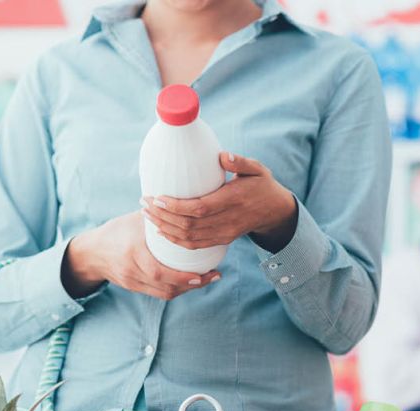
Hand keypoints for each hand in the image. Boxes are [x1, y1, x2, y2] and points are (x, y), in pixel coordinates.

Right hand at [61, 211, 220, 300]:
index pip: (159, 271)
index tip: (204, 273)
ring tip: (206, 279)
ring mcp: (133, 282)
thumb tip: (185, 203)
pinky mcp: (134, 288)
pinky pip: (159, 293)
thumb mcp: (135, 220)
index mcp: (133, 252)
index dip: (183, 277)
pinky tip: (190, 282)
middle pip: (167, 287)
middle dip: (193, 285)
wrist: (90, 253)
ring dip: (188, 289)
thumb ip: (158, 216)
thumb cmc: (116, 231)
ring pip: (165, 293)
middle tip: (214, 276)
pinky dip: (177, 288)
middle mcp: (132, 271)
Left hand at [141, 152, 298, 253]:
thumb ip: (240, 162)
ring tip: (147, 214)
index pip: (200, 209)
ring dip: (165, 228)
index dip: (176, 207)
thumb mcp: (257, 169)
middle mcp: (228, 221)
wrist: (275, 211)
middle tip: (145, 202)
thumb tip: (222, 156)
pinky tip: (161, 230)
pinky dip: (175, 240)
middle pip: (189, 226)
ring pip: (189, 238)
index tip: (158, 197)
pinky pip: (195, 245)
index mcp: (234, 201)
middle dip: (163, 216)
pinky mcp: (222, 240)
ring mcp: (225, 233)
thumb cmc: (262, 184)